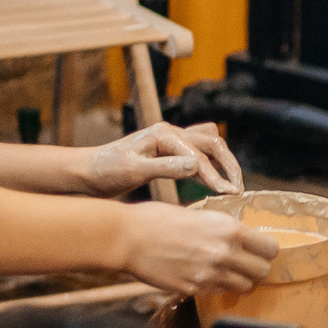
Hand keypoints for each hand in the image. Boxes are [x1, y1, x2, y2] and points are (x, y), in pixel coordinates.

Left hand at [85, 122, 242, 197]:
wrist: (87, 172)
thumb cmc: (105, 171)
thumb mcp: (133, 171)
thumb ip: (164, 167)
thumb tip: (197, 166)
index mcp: (163, 134)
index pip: (198, 155)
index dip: (215, 175)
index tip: (229, 194)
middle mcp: (171, 132)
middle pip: (213, 143)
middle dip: (229, 164)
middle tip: (239, 189)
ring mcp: (172, 140)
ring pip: (210, 144)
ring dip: (225, 162)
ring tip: (234, 186)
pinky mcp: (170, 151)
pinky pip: (200, 152)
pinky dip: (213, 164)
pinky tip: (218, 182)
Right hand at [124, 207, 278, 295]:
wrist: (127, 237)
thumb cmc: (159, 219)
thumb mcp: (200, 215)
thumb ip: (224, 229)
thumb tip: (242, 239)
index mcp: (229, 230)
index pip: (270, 249)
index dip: (267, 250)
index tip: (261, 251)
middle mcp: (224, 254)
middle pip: (262, 271)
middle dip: (257, 268)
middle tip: (247, 264)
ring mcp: (208, 275)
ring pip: (244, 286)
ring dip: (240, 280)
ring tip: (227, 271)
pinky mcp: (193, 289)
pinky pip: (218, 292)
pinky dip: (217, 286)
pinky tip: (206, 275)